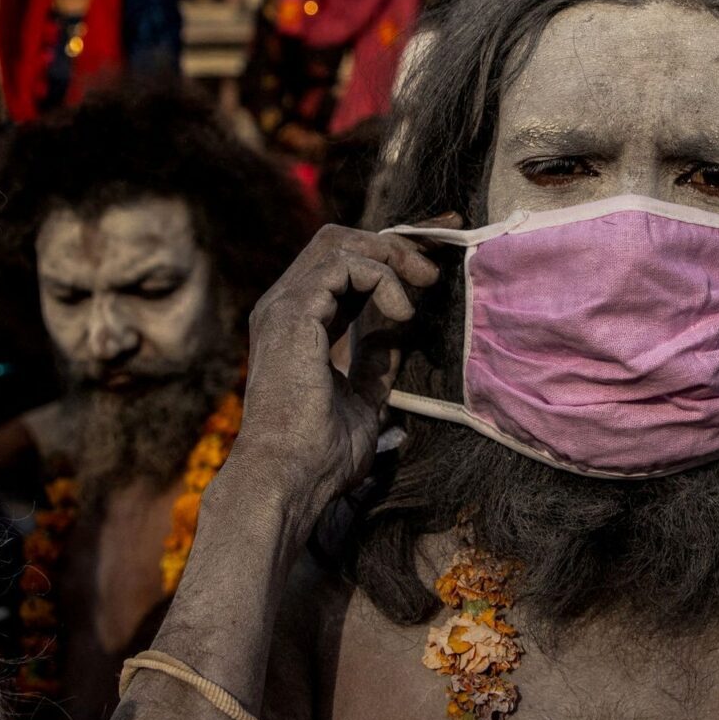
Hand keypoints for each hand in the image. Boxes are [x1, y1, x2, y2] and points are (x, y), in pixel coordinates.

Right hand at [234, 220, 444, 520]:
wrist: (290, 478)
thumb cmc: (321, 454)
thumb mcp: (362, 399)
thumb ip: (374, 362)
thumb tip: (397, 335)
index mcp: (297, 323)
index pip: (342, 266)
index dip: (389, 254)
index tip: (434, 258)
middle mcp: (284, 306)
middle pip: (340, 241)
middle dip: (395, 243)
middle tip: (436, 267)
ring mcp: (283, 306)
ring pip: (340, 243)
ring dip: (391, 256)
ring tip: (425, 283)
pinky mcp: (292, 313)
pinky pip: (344, 265)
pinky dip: (381, 278)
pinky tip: (402, 312)